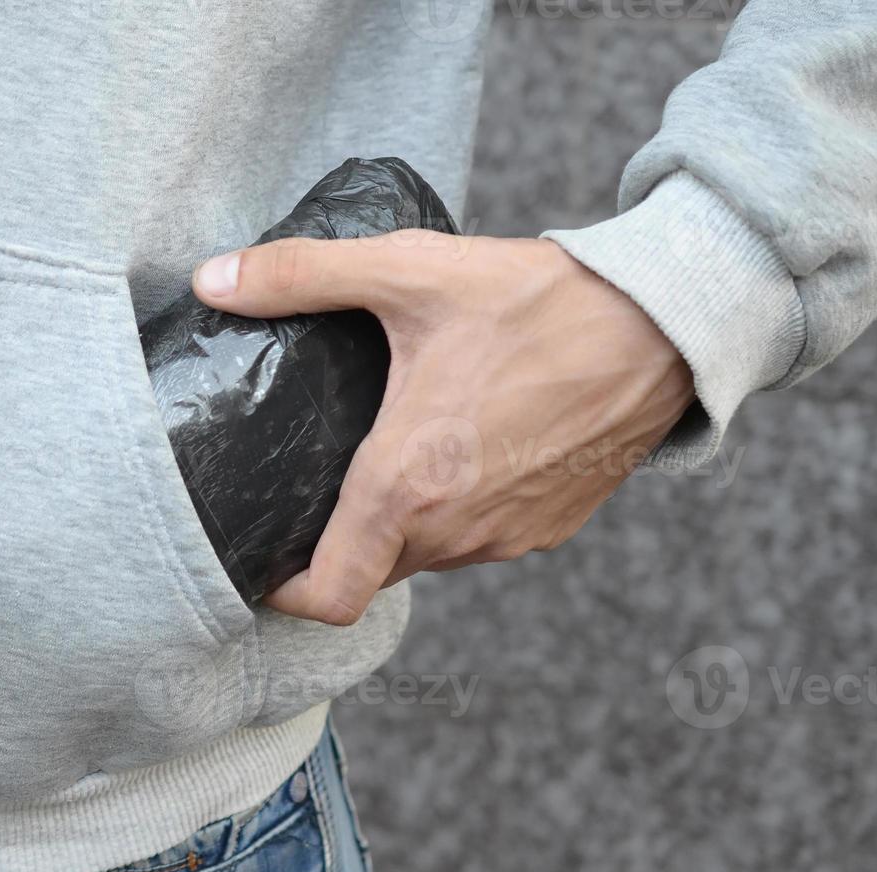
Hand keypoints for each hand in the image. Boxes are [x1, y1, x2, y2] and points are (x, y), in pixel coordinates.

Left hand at [192, 232, 694, 625]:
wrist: (664, 324)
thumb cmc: (538, 302)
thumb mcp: (409, 272)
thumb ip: (300, 275)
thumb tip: (212, 278)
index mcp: (409, 485)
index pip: (329, 595)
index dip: (283, 591)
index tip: (265, 558)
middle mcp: (456, 530)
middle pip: (372, 568)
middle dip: (337, 539)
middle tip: (318, 480)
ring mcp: (508, 537)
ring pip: (426, 556)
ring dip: (399, 522)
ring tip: (389, 454)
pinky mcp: (549, 529)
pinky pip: (478, 540)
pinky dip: (454, 513)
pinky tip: (457, 450)